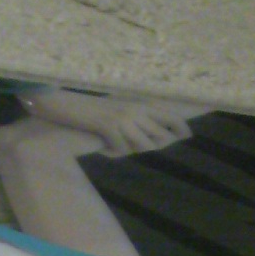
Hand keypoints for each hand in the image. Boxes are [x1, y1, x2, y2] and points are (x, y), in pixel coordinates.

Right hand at [18, 89, 197, 154]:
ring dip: (132, 150)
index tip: (188, 136)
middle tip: (137, 146)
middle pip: (159, 135)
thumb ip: (133, 119)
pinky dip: (113, 153)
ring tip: (116, 146)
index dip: (181, 127)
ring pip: (142, 145)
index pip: (170, 114)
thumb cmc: (91, 108)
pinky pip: (121, 149)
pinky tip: (103, 149)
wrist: (67, 103)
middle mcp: (135, 109)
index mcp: (139, 102)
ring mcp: (123, 118)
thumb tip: (148, 138)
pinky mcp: (109, 127)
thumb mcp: (117, 109)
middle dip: (156, 145)